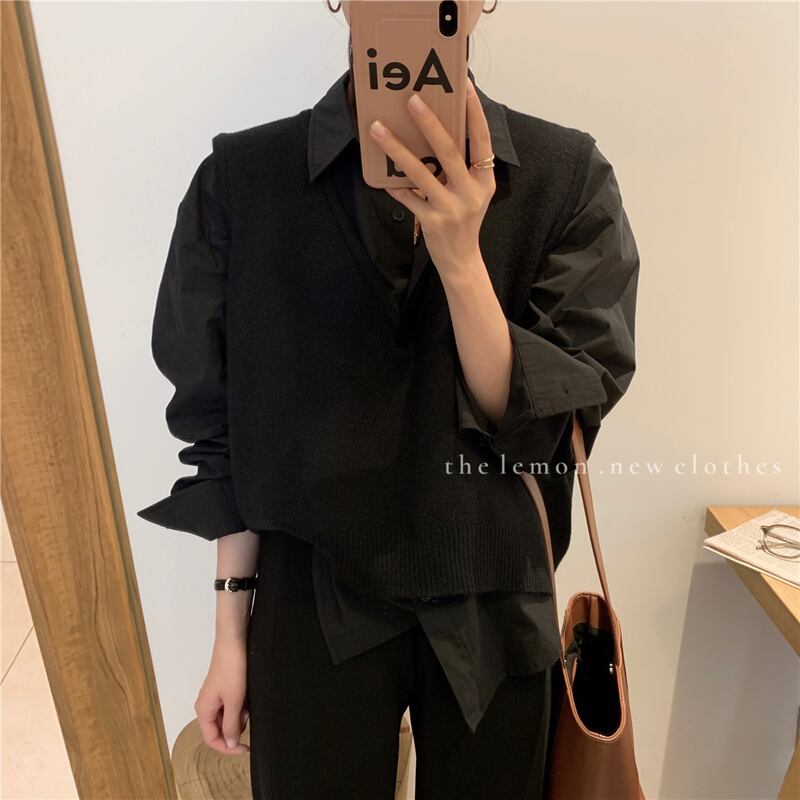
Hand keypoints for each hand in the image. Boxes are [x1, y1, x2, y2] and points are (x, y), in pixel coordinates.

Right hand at [195, 636, 249, 754]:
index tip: (246, 748)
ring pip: (227, 717)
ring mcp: (214, 697)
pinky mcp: (222, 689)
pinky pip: (231, 705)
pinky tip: (246, 694)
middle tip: (247, 714)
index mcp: (203, 710)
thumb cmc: (231, 668)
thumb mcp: (234, 701)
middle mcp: (205, 705)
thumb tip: (230, 745)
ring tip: (246, 700)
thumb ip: (231, 725)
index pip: (212, 740)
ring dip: (239, 715)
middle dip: (236, 727)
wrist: (233, 642)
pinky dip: (240, 705)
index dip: (228, 748)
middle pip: (220, 729)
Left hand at [368, 76, 495, 282]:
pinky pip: (408, 197)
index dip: (474, 112)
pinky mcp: (432, 222)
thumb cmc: (464, 219)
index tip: (464, 85)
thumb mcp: (472, 192)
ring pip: (421, 173)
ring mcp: (451, 208)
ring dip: (397, 149)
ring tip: (378, 129)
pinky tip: (380, 172)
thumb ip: (462, 167)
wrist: (461, 260)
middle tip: (412, 100)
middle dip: (430, 124)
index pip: (482, 140)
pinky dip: (394, 184)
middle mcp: (471, 193)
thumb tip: (438, 129)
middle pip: (450, 152)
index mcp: (484, 180)